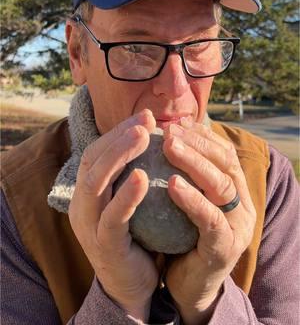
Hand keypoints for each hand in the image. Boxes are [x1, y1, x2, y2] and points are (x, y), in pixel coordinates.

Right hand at [68, 109, 157, 320]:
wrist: (131, 285)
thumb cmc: (137, 236)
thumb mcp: (131, 201)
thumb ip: (134, 173)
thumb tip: (156, 138)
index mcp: (87, 192)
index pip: (96, 153)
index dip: (117, 132)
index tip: (144, 117)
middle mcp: (81, 205)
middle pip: (92, 161)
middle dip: (117, 137)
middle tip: (144, 121)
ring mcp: (89, 226)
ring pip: (95, 183)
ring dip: (119, 156)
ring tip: (143, 136)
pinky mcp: (104, 246)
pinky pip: (113, 218)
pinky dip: (126, 195)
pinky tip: (143, 177)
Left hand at [162, 119, 255, 324]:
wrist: (189, 284)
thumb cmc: (182, 235)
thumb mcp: (186, 200)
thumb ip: (184, 173)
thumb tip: (166, 138)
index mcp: (234, 190)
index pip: (222, 152)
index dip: (201, 135)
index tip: (176, 122)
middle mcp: (242, 204)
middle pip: (225, 163)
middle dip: (197, 142)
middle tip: (168, 130)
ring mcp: (237, 226)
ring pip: (221, 186)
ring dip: (194, 162)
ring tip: (169, 146)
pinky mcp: (225, 248)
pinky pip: (210, 219)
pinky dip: (192, 199)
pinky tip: (172, 184)